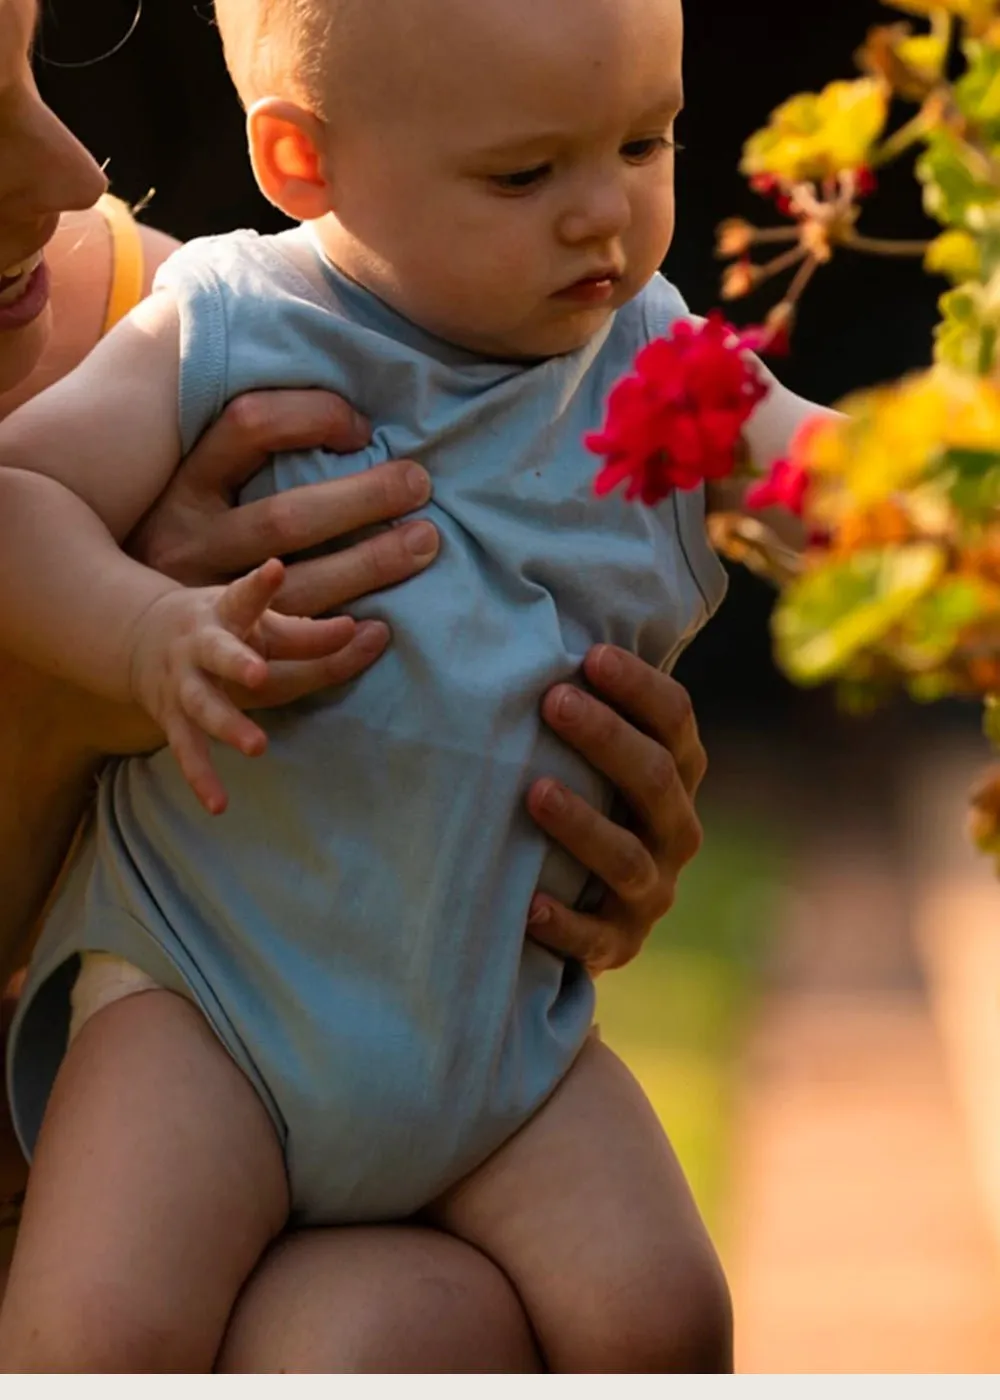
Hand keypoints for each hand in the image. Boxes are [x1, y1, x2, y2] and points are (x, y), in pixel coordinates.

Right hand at [127, 388, 440, 692]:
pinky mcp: (227, 650)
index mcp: (185, 484)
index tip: (364, 427)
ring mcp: (205, 601)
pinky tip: (385, 628)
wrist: (132, 625)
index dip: (313, 416)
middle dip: (361, 499)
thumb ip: (257, 442)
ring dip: (367, 567)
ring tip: (423, 544)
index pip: (249, 425)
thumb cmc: (194, 531)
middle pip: (285, 517)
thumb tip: (350, 409)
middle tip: (419, 484)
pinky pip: (292, 650)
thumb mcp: (202, 480)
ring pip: (297, 588)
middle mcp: (189, 540)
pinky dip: (341, 643)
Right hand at [129, 560, 351, 814]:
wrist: (139, 639)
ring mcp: (184, 684)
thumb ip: (307, 630)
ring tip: (258, 746)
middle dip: (237, 663)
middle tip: (257, 673)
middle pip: (220, 654)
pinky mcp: (173, 719)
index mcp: (224, 611)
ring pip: (204, 705)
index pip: (246, 598)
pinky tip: (220, 805)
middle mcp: (200, 646)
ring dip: (229, 726)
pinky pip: (188, 750)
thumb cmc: (223, 625)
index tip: (274, 569)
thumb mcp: (254, 615)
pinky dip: (201, 778)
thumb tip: (375, 635)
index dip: (262, 587)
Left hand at [526, 646, 705, 975]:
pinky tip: (528, 904)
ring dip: (584, 824)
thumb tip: (531, 615)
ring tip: (534, 793)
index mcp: (677, 772)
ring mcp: (651, 890)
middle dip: (608, 738)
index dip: (640, 687)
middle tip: (553, 700)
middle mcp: (675, 829)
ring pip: (628, 858)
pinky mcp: (619, 943)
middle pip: (656, 779)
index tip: (590, 655)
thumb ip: (580, 701)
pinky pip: (596, 936)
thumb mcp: (588, 754)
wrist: (578, 907)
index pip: (675, 720)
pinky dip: (565, 923)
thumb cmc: (575, 799)